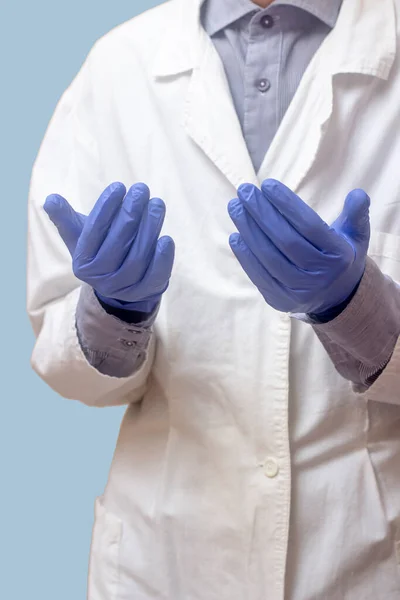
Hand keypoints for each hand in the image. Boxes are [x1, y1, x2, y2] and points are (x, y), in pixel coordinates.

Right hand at [44, 182, 174, 312]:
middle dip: (131, 213)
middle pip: (118, 243)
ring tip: (156, 204)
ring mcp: (123, 288)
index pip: (94, 231)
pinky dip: (162, 258)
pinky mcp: (145, 292)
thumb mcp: (81, 235)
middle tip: (141, 190)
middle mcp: (100, 279)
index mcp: (82, 263)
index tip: (118, 187)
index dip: (106, 207)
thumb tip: (50, 200)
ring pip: (138, 257)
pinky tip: (166, 238)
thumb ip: (65, 218)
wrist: (120, 284)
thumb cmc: (100, 249)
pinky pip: (155, 276)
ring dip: (150, 228)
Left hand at [228, 179, 369, 314]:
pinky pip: (259, 276)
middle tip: (244, 190)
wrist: (337, 297)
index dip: (287, 204)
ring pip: (269, 258)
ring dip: (248, 230)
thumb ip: (356, 215)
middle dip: (261, 213)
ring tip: (235, 207)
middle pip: (285, 241)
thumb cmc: (340, 256)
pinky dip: (245, 256)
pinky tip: (236, 236)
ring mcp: (299, 291)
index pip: (309, 226)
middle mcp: (319, 276)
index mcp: (338, 256)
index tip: (267, 184)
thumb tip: (358, 195)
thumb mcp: (355, 236)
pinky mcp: (280, 300)